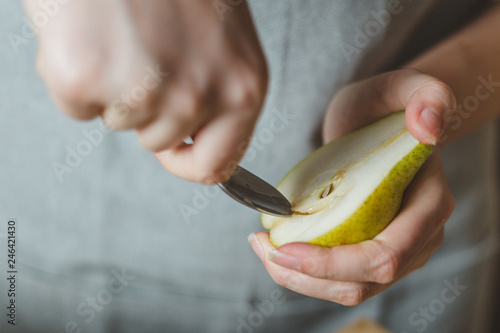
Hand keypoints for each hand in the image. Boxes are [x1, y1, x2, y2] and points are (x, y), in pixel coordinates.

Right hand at [25, 0, 267, 183]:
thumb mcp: (222, 36)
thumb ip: (216, 89)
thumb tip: (192, 136)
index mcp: (242, 87)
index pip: (218, 165)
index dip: (187, 159)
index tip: (172, 148)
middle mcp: (199, 96)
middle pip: (159, 141)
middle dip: (146, 107)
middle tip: (142, 48)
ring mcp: (142, 92)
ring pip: (118, 123)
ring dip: (112, 88)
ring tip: (117, 32)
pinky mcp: (85, 79)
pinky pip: (76, 106)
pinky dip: (73, 76)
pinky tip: (88, 34)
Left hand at [248, 69, 455, 304]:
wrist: (377, 122)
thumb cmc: (383, 105)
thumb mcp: (401, 87)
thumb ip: (425, 95)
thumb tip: (429, 125)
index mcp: (430, 205)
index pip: (387, 255)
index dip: (335, 263)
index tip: (285, 249)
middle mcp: (419, 237)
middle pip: (364, 282)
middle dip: (308, 276)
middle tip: (263, 248)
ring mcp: (397, 250)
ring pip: (349, 288)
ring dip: (300, 279)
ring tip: (262, 248)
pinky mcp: (371, 251)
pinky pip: (339, 277)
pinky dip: (304, 272)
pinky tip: (275, 247)